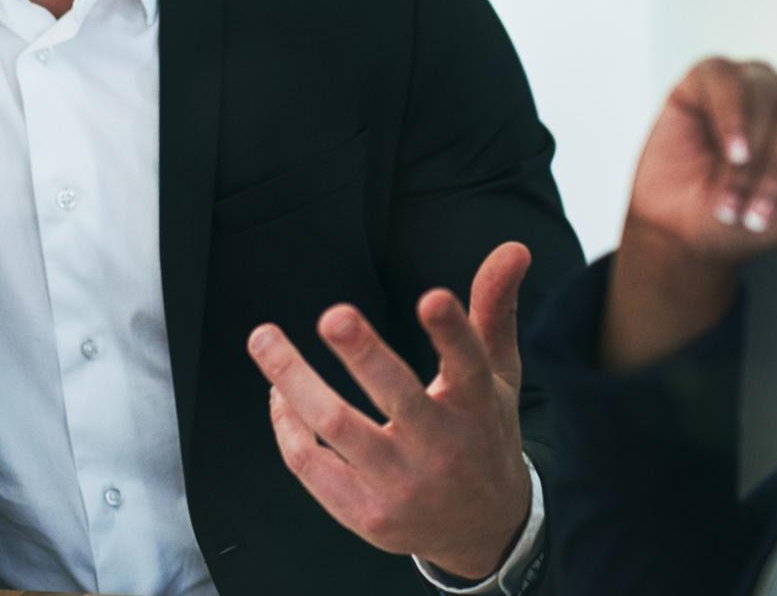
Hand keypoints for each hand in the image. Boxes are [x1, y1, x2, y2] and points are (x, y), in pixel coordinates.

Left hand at [247, 242, 533, 581]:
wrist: (483, 529)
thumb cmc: (483, 433)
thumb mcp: (498, 374)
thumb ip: (494, 309)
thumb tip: (512, 247)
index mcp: (477, 406)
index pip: (469, 365)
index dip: (452, 332)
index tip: (431, 297)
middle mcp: (442, 448)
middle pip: (398, 397)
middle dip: (365, 355)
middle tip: (333, 315)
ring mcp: (402, 486)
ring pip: (338, 428)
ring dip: (295, 381)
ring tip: (264, 338)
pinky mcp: (368, 515)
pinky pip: (312, 466)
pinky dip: (288, 426)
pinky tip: (279, 392)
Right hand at [628, 57, 776, 265]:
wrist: (687, 234)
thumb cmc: (756, 224)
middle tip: (759, 211)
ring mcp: (752, 82)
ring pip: (766, 90)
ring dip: (751, 150)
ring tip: (732, 194)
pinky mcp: (709, 77)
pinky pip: (726, 77)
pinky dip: (728, 117)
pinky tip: (728, 151)